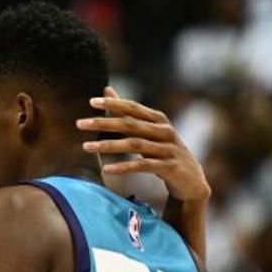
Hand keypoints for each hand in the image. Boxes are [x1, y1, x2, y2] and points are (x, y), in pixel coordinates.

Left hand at [76, 87, 210, 201]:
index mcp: (159, 120)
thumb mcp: (149, 131)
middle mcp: (165, 132)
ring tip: (86, 147)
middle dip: (104, 123)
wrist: (191, 181)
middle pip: (131, 125)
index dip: (114, 103)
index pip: (134, 108)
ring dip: (109, 145)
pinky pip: (144, 166)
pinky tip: (107, 169)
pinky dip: (125, 167)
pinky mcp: (170, 168)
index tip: (92, 102)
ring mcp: (169, 150)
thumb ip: (128, 112)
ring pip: (135, 145)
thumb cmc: (164, 152)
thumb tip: (106, 89)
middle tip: (80, 124)